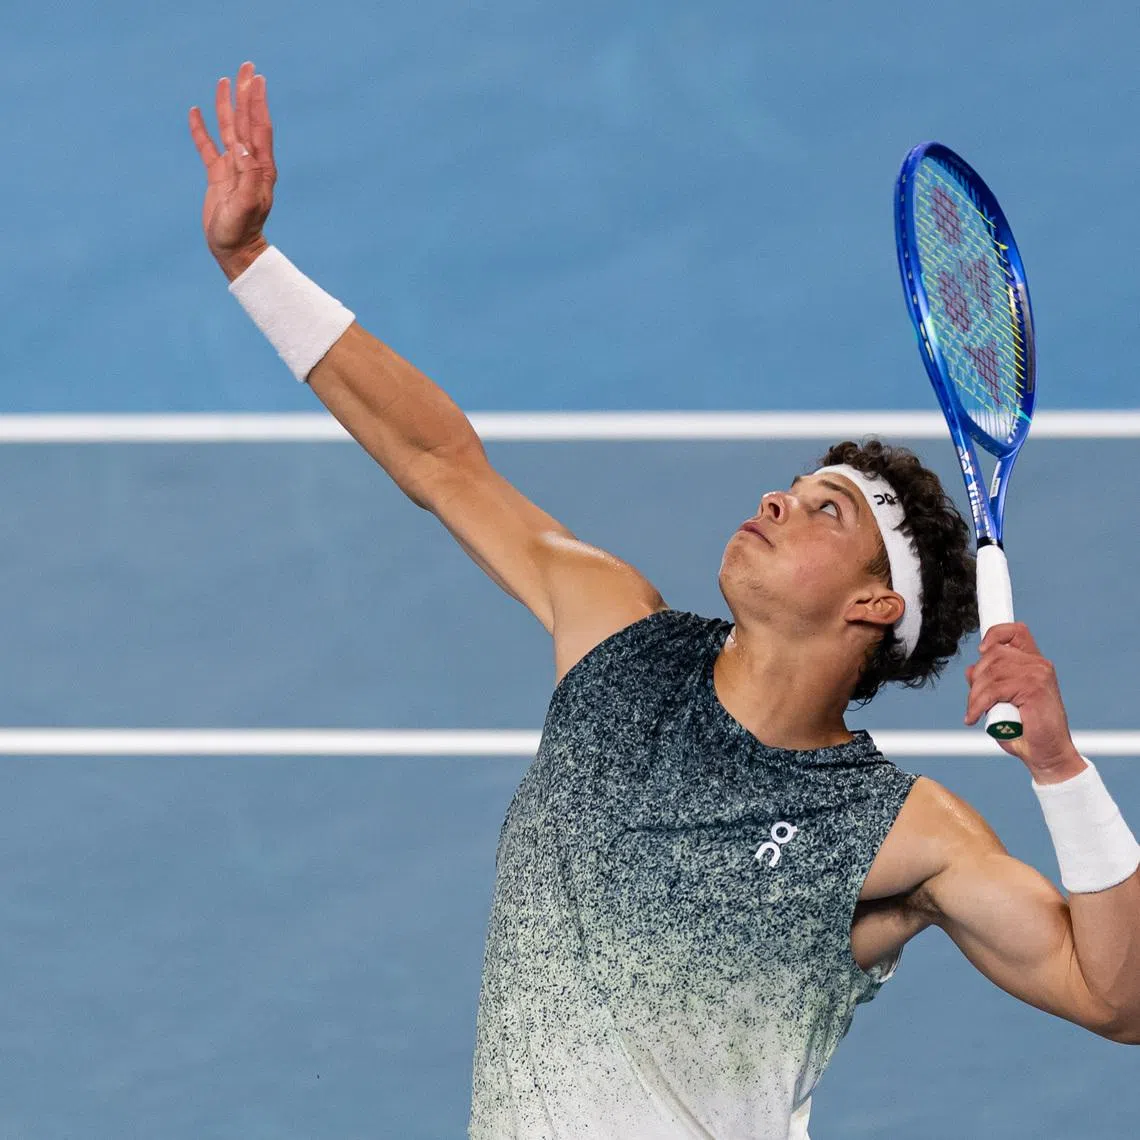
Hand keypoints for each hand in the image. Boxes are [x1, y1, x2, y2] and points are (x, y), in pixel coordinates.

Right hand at [188, 62, 275, 279]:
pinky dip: (201, 129)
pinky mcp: (217, 176)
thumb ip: (247, 176)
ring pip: (228, 129)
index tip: (257, 79)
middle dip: (246, 94)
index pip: (258, 127)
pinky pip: (208, 147)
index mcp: (259, 168)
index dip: (257, 102)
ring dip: (226, 105)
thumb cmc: (240, 232)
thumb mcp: (245, 205)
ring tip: (225, 81)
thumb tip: (241, 145)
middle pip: (245, 121)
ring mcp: (232, 168)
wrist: (234, 251)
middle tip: (246, 67)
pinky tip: (196, 112)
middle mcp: (248, 164)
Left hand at [964, 623, 1083, 779]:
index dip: (995, 634)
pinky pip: (993, 690)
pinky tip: (974, 717)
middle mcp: (1038, 665)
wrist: (1049, 754)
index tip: (981, 650)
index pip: (1016, 632)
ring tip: (975, 712)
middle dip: (977, 678)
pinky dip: (978, 704)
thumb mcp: (1001, 702)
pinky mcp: (1033, 688)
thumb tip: (970, 670)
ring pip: (990, 672)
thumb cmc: (1026, 731)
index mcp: (1034, 664)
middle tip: (975, 702)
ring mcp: (1038, 674)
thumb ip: (988, 684)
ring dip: (975, 695)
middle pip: (993, 654)